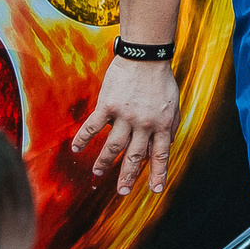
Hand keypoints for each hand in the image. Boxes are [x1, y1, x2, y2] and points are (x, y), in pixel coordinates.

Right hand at [72, 53, 180, 195]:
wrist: (145, 56)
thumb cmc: (160, 79)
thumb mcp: (173, 104)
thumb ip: (169, 125)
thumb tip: (167, 143)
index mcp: (162, 124)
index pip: (161, 154)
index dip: (158, 173)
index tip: (155, 190)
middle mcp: (144, 123)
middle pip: (135, 156)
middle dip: (129, 176)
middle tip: (123, 191)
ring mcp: (126, 115)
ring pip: (114, 146)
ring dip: (105, 161)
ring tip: (99, 173)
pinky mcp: (108, 105)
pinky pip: (94, 126)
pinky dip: (84, 138)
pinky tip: (76, 149)